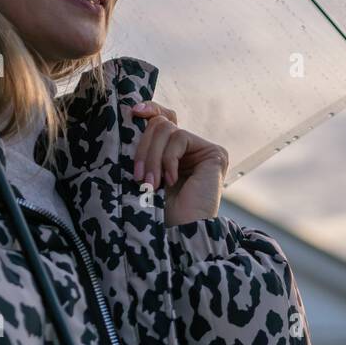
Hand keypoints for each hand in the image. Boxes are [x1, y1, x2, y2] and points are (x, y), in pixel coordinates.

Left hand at [129, 100, 229, 226]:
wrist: (178, 235)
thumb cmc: (157, 211)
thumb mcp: (143, 172)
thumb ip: (143, 146)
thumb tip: (130, 113)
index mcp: (173, 152)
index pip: (163, 118)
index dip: (150, 109)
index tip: (133, 112)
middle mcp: (191, 149)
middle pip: (160, 124)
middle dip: (143, 148)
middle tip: (138, 177)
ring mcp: (203, 150)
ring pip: (167, 130)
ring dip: (152, 157)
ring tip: (150, 184)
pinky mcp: (215, 153)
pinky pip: (180, 138)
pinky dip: (168, 159)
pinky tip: (170, 180)